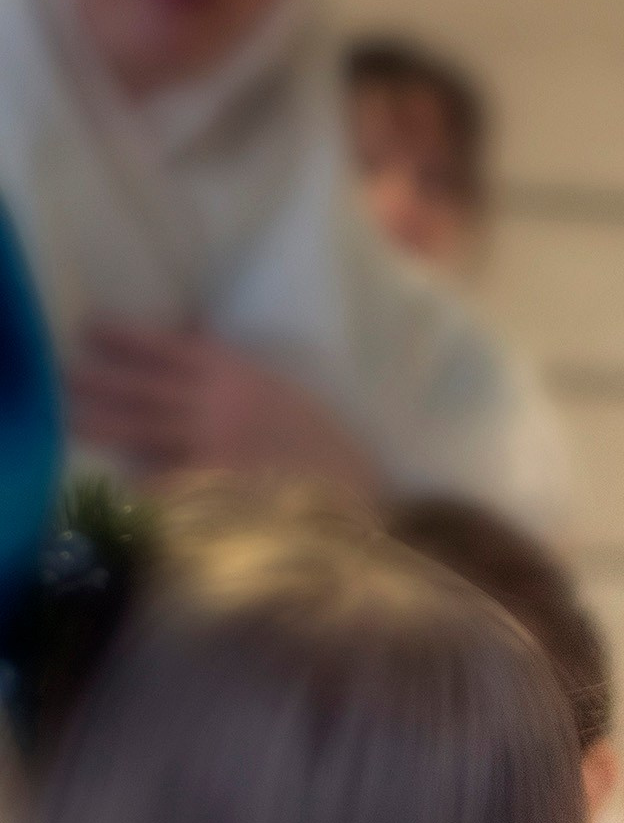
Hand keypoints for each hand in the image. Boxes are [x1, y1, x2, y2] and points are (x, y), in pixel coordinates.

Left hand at [67, 322, 378, 497]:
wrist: (356, 493)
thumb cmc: (326, 445)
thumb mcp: (283, 392)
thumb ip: (236, 377)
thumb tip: (195, 342)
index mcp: (236, 372)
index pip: (166, 348)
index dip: (126, 337)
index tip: (94, 329)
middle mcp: (216, 402)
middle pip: (141, 388)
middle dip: (100, 382)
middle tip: (66, 375)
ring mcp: (212, 444)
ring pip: (142, 430)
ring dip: (104, 424)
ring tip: (74, 419)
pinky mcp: (213, 486)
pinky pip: (164, 480)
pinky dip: (142, 480)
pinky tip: (120, 481)